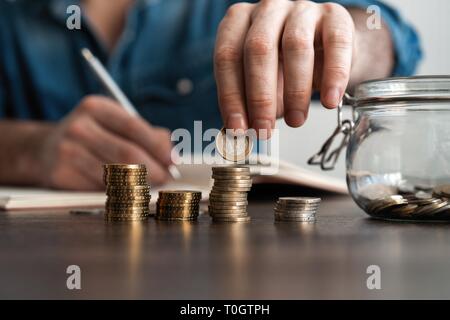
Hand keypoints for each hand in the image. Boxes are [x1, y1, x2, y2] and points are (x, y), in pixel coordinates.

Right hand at [37, 95, 172, 189]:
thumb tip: (172, 155)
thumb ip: (147, 134)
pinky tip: (124, 189)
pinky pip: (100, 189)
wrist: (45, 149)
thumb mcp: (115, 123)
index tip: (173, 161)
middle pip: (127, 155)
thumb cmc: (93, 136)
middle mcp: (79, 127)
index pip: (134, 128)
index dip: (158, 147)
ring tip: (147, 185)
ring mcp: (67, 151)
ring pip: (116, 176)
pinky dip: (118, 192)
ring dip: (138, 184)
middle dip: (154, 170)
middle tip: (165, 179)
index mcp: (96, 107)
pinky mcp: (61, 175)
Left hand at [214, 0, 354, 135]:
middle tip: (264, 130)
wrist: (327, 51)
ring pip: (295, 45)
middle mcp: (268, 9)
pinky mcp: (335, 16)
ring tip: (296, 121)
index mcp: (240, 22)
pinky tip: (330, 102)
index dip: (230, 96)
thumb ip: (248, 102)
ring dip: (295, 91)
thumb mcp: (261, 85)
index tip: (237, 128)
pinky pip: (336, 43)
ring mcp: (302, 9)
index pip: (227, 57)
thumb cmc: (286, 68)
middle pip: (258, 49)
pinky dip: (334, 75)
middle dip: (260, 96)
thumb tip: (239, 131)